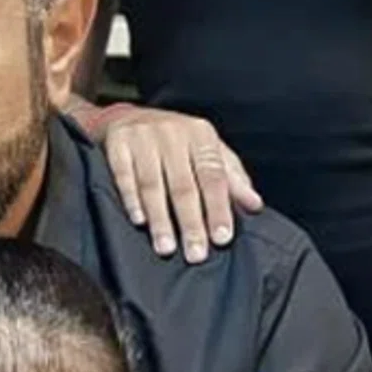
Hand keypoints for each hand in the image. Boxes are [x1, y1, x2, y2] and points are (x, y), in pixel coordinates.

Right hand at [94, 105, 260, 259]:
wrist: (127, 117)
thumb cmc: (175, 140)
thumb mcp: (207, 150)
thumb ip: (232, 178)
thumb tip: (254, 205)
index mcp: (201, 135)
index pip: (214, 176)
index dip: (218, 209)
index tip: (221, 237)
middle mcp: (173, 133)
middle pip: (183, 185)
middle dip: (191, 223)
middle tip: (196, 254)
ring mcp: (142, 137)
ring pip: (153, 185)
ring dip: (160, 219)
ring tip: (166, 247)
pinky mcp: (117, 144)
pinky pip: (124, 176)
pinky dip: (131, 200)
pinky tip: (139, 221)